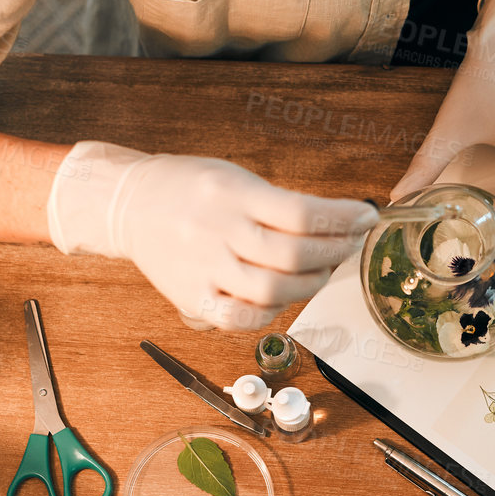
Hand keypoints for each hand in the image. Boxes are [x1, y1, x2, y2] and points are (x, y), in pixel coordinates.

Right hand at [48, 142, 377, 330]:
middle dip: (333, 254)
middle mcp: (217, 231)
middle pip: (292, 256)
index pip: (302, 212)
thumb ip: (278, 203)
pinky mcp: (191, 297)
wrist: (128, 203)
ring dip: (309, 285)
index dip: (343, 219)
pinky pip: (240, 318)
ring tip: (320, 272)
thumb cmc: (188, 187)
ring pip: (271, 291)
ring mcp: (203, 268)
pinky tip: (281, 299)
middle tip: (347, 247)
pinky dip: (269, 313)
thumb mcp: (235, 177)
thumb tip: (336, 223)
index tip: (366, 217)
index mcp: (231, 193)